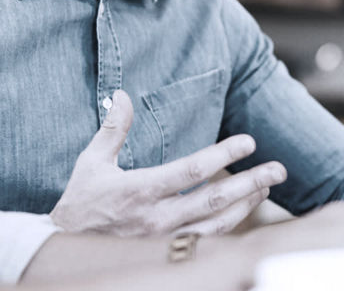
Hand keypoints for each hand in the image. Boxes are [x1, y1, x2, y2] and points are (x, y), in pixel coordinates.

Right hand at [50, 90, 286, 235]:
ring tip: (266, 185)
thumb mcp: (92, 162)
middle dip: (251, 183)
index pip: (191, 171)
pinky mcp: (167, 250)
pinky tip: (243, 209)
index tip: (248, 142)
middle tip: (278, 168)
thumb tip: (122, 94)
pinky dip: (230, 224)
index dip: (223, 155)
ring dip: (246, 204)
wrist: (65, 246)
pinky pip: (207, 239)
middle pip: (215, 201)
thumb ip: (112, 128)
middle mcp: (157, 218)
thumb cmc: (81, 201)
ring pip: (217, 225)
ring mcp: (164, 239)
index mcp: (140, 191)